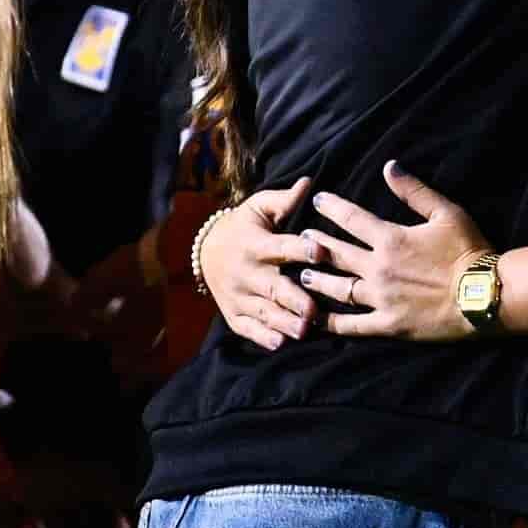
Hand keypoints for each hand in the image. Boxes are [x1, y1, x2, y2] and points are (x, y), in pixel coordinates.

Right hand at [198, 178, 332, 347]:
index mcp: (256, 244)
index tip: (321, 252)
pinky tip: (280, 343)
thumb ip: (284, 200)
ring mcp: (239, 296)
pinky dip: (262, 337)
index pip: (281, 247)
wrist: (206, 251)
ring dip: (283, 322)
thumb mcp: (259, 208)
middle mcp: (247, 272)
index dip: (301, 249)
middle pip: (272, 287)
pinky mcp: (234, 314)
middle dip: (293, 299)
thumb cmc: (244, 227)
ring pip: (263, 312)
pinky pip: (248, 328)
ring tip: (303, 331)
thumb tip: (309, 183)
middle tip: (313, 311)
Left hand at [307, 163, 493, 340]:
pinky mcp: (388, 325)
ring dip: (317, 280)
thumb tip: (389, 166)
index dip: (332, 207)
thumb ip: (414, 191)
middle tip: (300, 240)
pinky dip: (330, 323)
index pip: (351, 218)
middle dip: (316, 244)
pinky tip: (314, 319)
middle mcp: (379, 268)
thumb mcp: (447, 213)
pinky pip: (351, 326)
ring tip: (302, 275)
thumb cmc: (470, 251)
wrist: (485, 295)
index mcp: (391, 239)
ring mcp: (381, 298)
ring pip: (337, 288)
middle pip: (337, 253)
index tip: (317, 200)